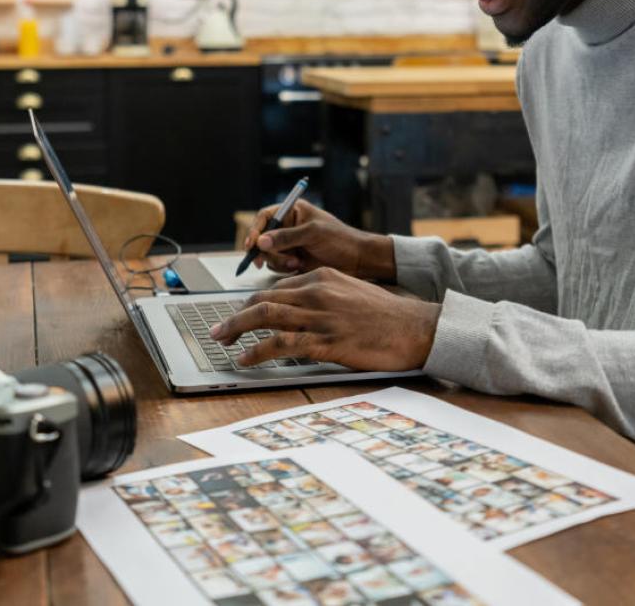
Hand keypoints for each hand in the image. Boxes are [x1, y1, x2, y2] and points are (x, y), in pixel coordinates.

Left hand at [209, 267, 438, 371]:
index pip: (277, 288)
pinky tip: (246, 358)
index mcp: (323, 277)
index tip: (241, 315)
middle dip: (235, 315)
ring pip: (265, 317)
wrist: (415, 328)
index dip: (253, 304)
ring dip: (236, 329)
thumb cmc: (388, 315)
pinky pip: (281, 344)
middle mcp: (317, 291)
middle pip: (263, 300)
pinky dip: (258, 351)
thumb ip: (325, 296)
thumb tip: (302, 310)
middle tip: (219, 329)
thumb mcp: (353, 292)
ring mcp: (320, 316)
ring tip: (221, 340)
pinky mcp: (326, 341)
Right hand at [243, 199, 395, 280]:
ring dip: (277, 260)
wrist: (358, 261)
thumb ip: (286, 237)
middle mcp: (288, 227)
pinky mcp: (292, 261)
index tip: (251, 244)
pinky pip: (276, 265)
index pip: (265, 217)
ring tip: (296, 263)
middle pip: (262, 238)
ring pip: (268, 254)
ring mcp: (290, 245)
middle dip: (267, 250)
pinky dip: (283, 268)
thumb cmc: (340, 239)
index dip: (255, 229)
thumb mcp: (313, 233)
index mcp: (293, 211)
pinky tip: (298, 267)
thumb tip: (260, 242)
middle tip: (269, 259)